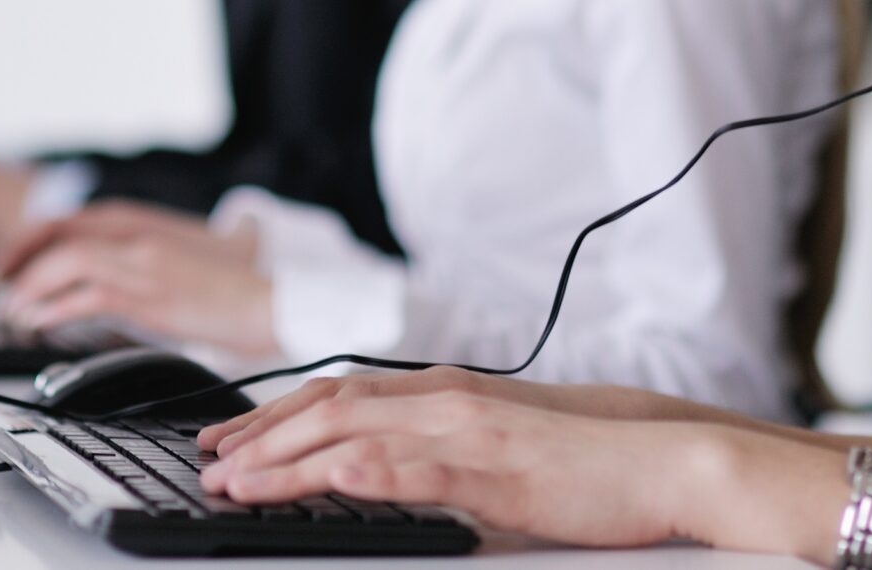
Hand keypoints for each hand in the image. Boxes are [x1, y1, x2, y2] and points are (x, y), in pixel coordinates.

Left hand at [0, 201, 277, 355]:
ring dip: (31, 289)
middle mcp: (138, 238)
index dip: (31, 241)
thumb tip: (101, 293)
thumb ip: (138, 271)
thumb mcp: (176, 271)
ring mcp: (144, 264)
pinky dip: (55, 308)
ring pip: (67, 262)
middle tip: (1, 293)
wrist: (271, 302)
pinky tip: (39, 324)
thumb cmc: (230, 294)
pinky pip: (89, 295)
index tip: (8, 266)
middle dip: (20, 263)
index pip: (72, 221)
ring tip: (15, 314)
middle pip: (61, 236)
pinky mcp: (151, 295)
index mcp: (143, 228)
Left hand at [197, 370, 825, 553]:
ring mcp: (469, 429)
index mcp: (443, 391)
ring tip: (238, 479)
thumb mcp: (493, 448)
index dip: (274, 413)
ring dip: (291, 456)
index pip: (338, 393)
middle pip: (331, 407)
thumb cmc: (583, 459)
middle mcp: (446, 398)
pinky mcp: (496, 466)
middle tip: (208, 463)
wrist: (662, 456)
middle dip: (261, 435)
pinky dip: (374, 469)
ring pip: (359, 433)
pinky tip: (335, 478)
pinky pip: (424, 466)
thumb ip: (437, 452)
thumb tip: (376, 472)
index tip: (225, 438)